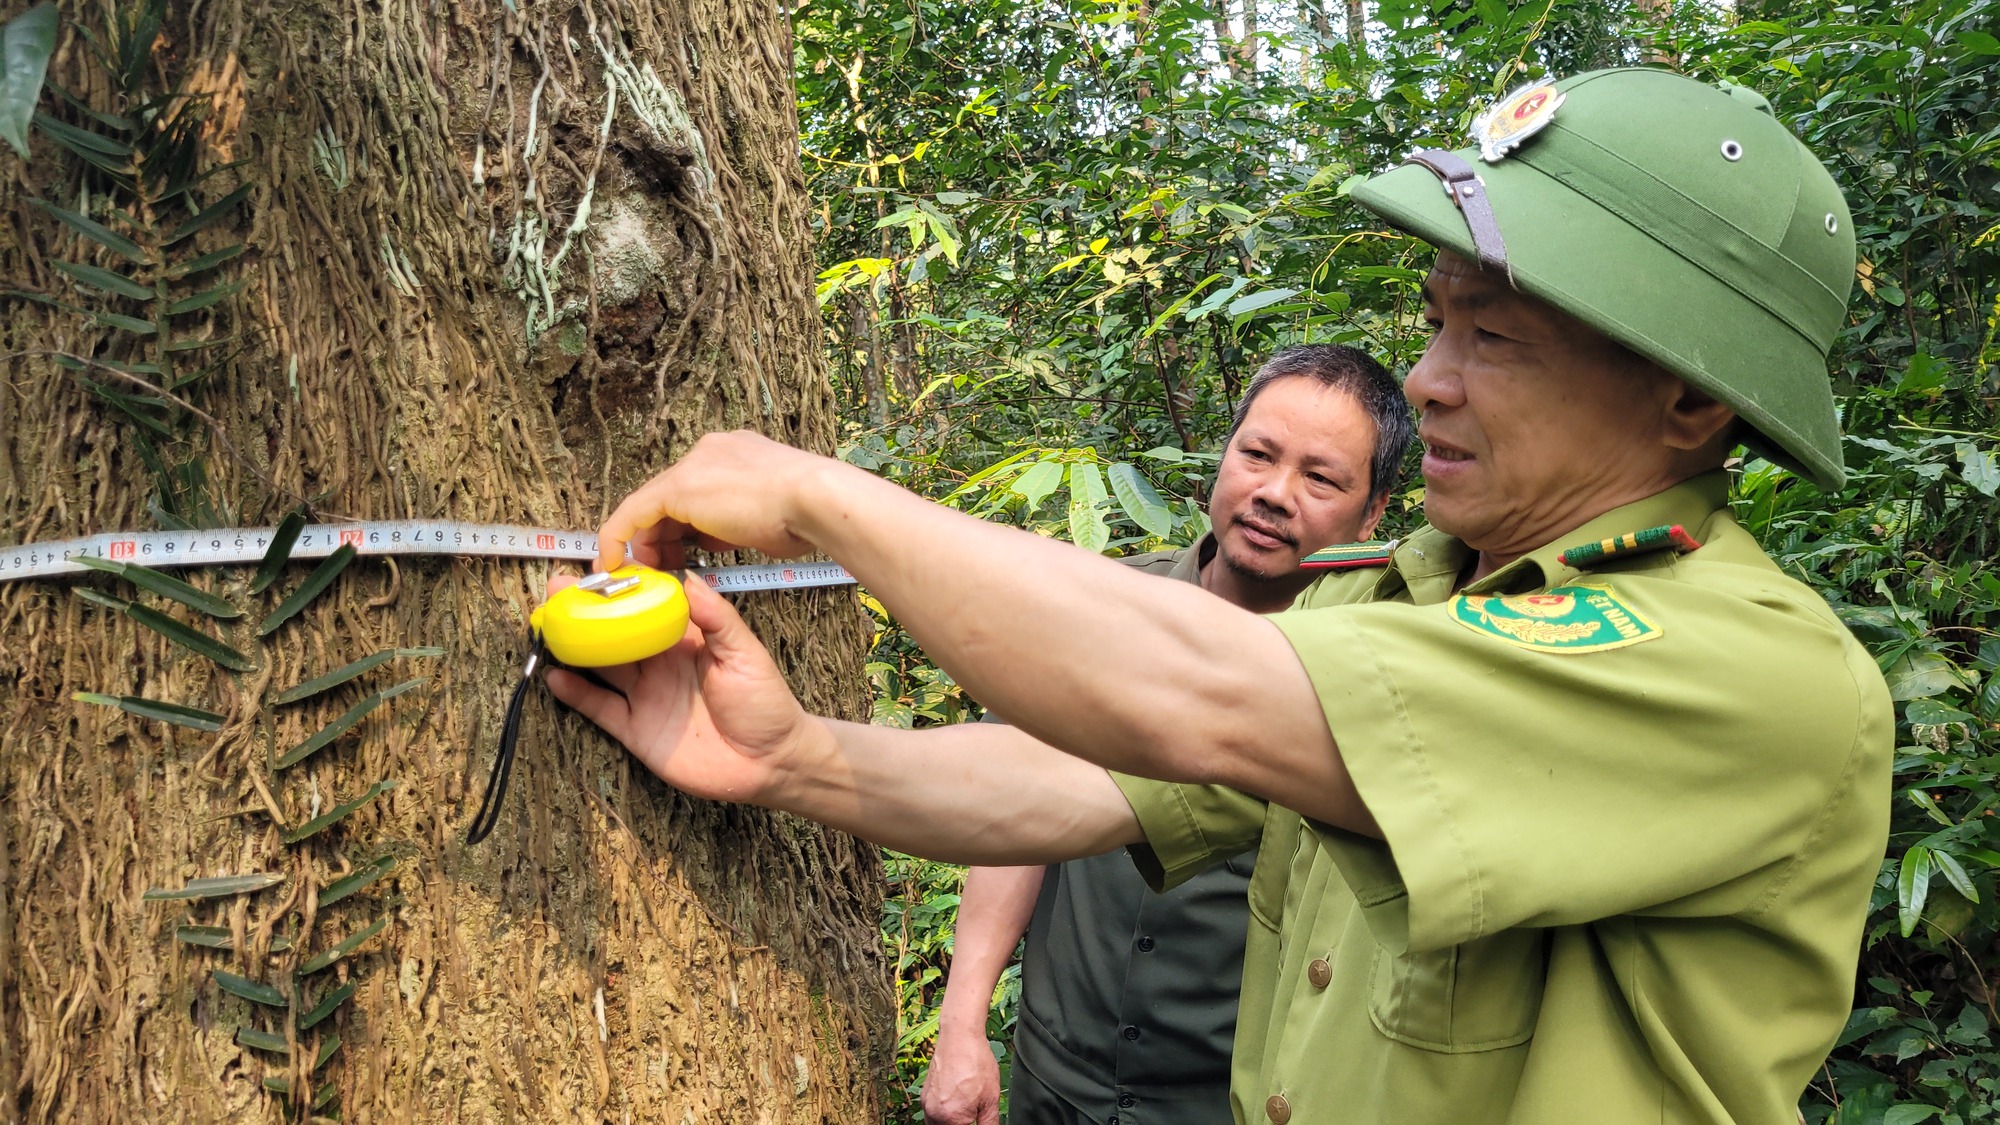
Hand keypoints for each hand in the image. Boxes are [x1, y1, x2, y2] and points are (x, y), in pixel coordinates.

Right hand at [543, 572, 817, 804]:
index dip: (623, 589)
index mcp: (686, 640)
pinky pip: (600, 708)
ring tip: (548, 624)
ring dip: (575, 646)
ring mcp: (646, 696)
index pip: (647, 607)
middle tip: (558, 590)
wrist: (770, 763)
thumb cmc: (765, 704)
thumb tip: (686, 578)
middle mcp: (660, 664)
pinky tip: (555, 675)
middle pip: (615, 633)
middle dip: (586, 612)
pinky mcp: (636, 730)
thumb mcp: (744, 653)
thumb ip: (716, 618)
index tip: (598, 567)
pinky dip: (576, 693)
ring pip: (601, 666)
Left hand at [596, 431, 840, 571]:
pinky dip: (619, 538)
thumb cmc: (806, 515)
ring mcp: (693, 465)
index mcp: (735, 454)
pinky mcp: (677, 487)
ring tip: (646, 573)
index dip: (684, 526)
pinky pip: (633, 513)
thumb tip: (712, 540)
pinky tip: (615, 563)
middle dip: (662, 536)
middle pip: (670, 497)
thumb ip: (733, 525)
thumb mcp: (765, 520)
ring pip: (651, 504)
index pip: (696, 490)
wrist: (814, 499)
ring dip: (645, 541)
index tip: (682, 553)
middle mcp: (710, 451)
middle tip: (661, 570)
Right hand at [921, 1024, 1001, 1124]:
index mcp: (950, 1118)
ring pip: (936, 1124)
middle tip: (972, 1114)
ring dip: (951, 1122)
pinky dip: (944, 1112)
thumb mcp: (990, 1099)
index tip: (977, 1118)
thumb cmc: (976, 1063)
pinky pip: (933, 1112)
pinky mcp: (925, 1094)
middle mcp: (933, 1113)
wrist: (959, 1036)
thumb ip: (989, 1123)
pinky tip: (957, 1101)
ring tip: (966, 1107)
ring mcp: (926, 1103)